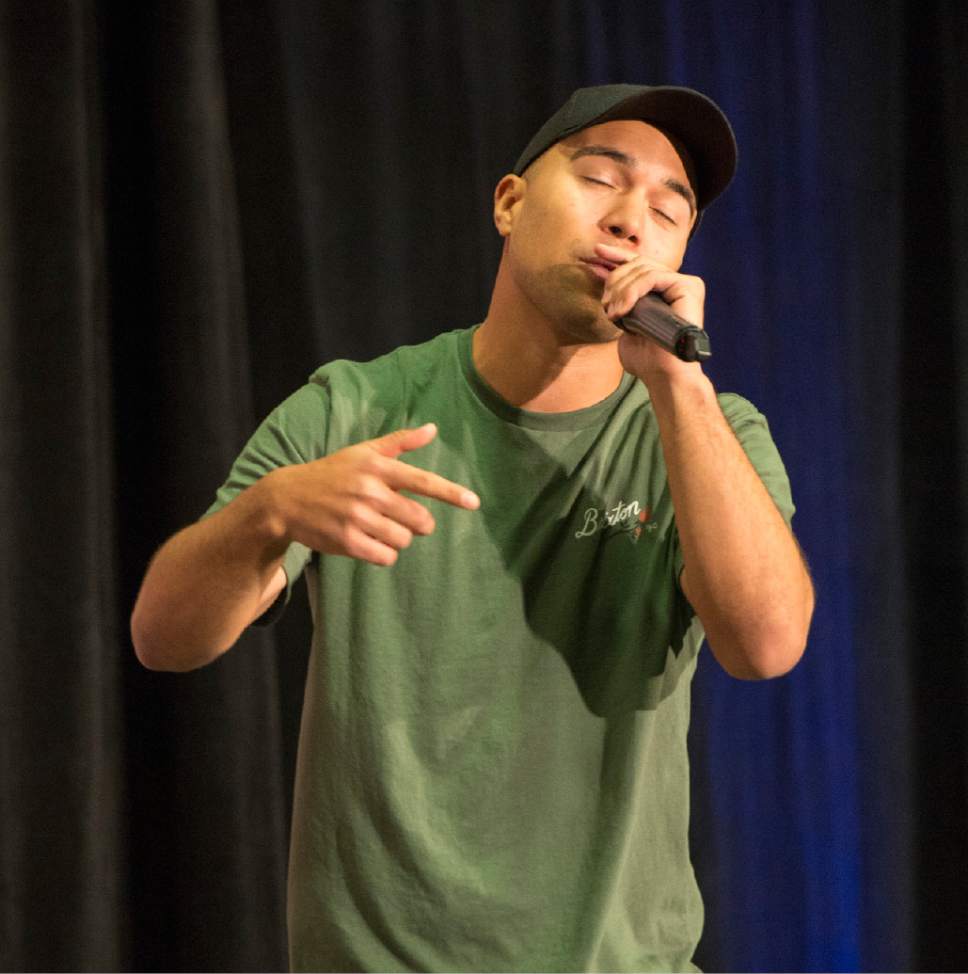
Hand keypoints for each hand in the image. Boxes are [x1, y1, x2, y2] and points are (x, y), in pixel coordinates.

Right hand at [264, 423, 478, 565]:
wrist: (287, 499)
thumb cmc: (332, 473)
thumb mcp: (363, 452)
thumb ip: (400, 442)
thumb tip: (432, 429)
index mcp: (377, 467)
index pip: (422, 481)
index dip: (451, 493)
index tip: (473, 502)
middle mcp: (369, 492)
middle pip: (419, 519)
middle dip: (418, 523)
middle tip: (401, 518)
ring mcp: (357, 518)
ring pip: (403, 540)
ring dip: (398, 539)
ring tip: (379, 528)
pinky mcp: (347, 542)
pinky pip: (386, 556)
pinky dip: (384, 553)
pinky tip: (371, 542)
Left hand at [595, 241, 706, 381]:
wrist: (663, 375)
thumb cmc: (646, 358)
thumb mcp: (624, 322)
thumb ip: (618, 298)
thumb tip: (601, 272)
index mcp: (663, 291)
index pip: (639, 264)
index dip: (617, 256)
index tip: (597, 253)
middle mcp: (676, 284)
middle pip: (638, 264)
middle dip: (614, 279)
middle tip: (605, 304)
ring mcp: (684, 284)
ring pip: (643, 269)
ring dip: (620, 290)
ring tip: (613, 313)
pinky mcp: (688, 287)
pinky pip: (653, 277)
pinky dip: (633, 291)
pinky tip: (623, 310)